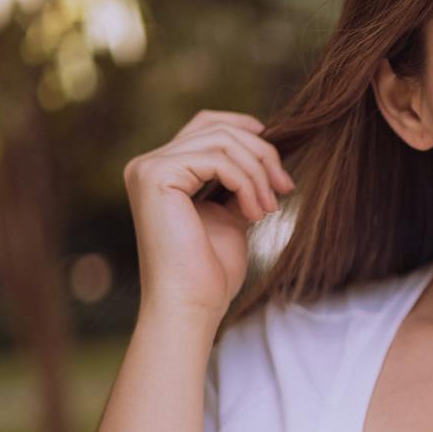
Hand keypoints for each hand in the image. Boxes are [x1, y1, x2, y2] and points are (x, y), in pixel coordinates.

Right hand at [123, 109, 295, 319]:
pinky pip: (217, 160)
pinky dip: (246, 183)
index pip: (206, 125)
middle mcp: (147, 164)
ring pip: (221, 140)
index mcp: (161, 172)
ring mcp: (148, 168)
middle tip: (285, 187)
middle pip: (217, 128)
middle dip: (261, 154)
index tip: (278, 163)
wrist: (192, 306)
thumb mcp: (230, 217)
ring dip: (257, 172)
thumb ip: (238, 184)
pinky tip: (255, 213)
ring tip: (270, 207)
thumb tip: (266, 157)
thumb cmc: (210, 272)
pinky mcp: (156, 176)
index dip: (245, 130)